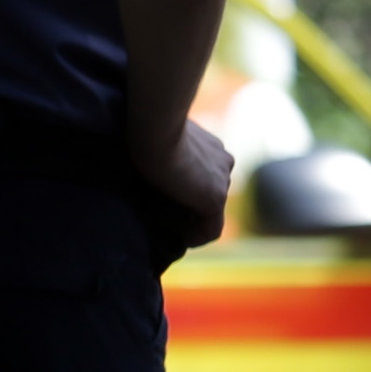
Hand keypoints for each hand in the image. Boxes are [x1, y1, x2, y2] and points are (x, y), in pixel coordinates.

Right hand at [137, 119, 235, 246]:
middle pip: (209, 192)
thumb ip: (166, 150)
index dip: (190, 189)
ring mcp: (223, 181)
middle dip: (192, 205)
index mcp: (212, 148)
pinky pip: (212, 229)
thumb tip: (147, 160)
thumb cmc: (149, 130)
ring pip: (210, 209)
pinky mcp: (215, 198)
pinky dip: (198, 237)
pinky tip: (180, 240)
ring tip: (169, 227)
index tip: (168, 200)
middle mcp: (223, 162)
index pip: (205, 174)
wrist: (156, 131)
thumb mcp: (161, 138)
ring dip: (192, 219)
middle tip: (166, 216)